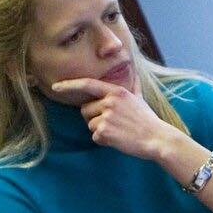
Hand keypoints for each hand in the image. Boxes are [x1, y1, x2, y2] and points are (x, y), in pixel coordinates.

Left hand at [63, 81, 185, 166]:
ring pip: (90, 125)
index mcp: (116, 92)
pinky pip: (95, 137)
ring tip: (118, 131)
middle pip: (85, 110)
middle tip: (114, 123)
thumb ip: (133, 85)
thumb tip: (134, 71)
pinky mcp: (104, 131)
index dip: (69, 85)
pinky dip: (104, 141)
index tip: (55, 86)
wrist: (157, 138)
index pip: (87, 84)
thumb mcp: (140, 98)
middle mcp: (109, 101)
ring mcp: (106, 116)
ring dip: (100, 131)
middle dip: (93, 117)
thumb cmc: (148, 120)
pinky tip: (118, 139)